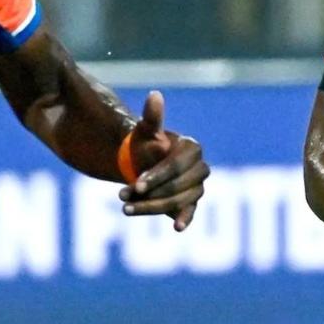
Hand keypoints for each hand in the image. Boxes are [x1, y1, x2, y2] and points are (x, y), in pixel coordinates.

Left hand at [117, 90, 209, 231]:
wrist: (142, 162)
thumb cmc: (144, 144)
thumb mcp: (146, 130)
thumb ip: (152, 116)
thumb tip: (154, 95)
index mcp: (192, 148)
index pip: (176, 166)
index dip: (156, 176)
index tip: (136, 185)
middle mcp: (200, 168)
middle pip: (177, 187)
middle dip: (151, 194)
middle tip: (124, 197)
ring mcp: (197, 186)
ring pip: (178, 201)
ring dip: (152, 208)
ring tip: (126, 209)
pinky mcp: (192, 202)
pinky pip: (191, 211)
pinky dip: (185, 219)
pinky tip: (177, 228)